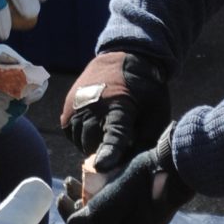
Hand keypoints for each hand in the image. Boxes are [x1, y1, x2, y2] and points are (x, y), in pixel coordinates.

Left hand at [58, 123, 193, 223]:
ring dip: (87, 198)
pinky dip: (104, 192)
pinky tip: (95, 174)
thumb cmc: (142, 185)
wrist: (177, 164)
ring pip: (107, 212)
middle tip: (66, 190)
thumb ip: (89, 221)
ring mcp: (142, 217)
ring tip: (74, 179)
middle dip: (78, 210)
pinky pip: (119, 201)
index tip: (66, 204)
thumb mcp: (110, 204)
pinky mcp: (146, 201)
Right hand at [60, 51, 169, 170]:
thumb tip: (131, 165)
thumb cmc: (145, 90)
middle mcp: (93, 105)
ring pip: (79, 140)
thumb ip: (145, 140)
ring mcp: (77, 104)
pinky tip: (94, 129)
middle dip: (104, 152)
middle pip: (93, 143)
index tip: (102, 166)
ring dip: (91, 145)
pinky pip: (70, 132)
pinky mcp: (67, 104)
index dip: (109, 152)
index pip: (113, 134)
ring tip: (106, 136)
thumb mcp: (156, 114)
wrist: (124, 56)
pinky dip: (80, 137)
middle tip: (119, 146)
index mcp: (120, 107)